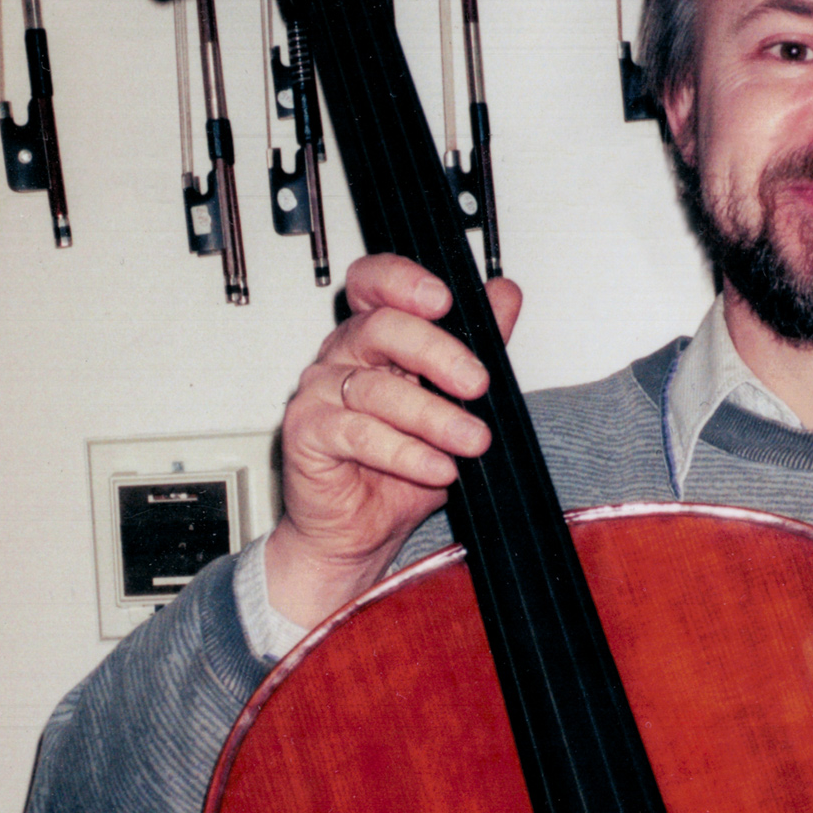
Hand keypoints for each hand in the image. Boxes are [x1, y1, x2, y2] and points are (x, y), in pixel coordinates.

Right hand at [263, 253, 522, 627]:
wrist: (358, 533)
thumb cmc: (397, 470)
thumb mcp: (454, 403)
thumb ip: (477, 346)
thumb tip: (504, 294)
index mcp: (372, 337)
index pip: (373, 283)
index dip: (401, 280)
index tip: (443, 299)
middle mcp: (342, 356)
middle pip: (380, 327)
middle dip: (437, 352)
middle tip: (478, 384)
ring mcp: (319, 392)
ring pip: (376, 388)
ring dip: (434, 417)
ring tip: (472, 442)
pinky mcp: (307, 433)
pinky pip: (357, 433)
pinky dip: (404, 452)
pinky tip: (437, 467)